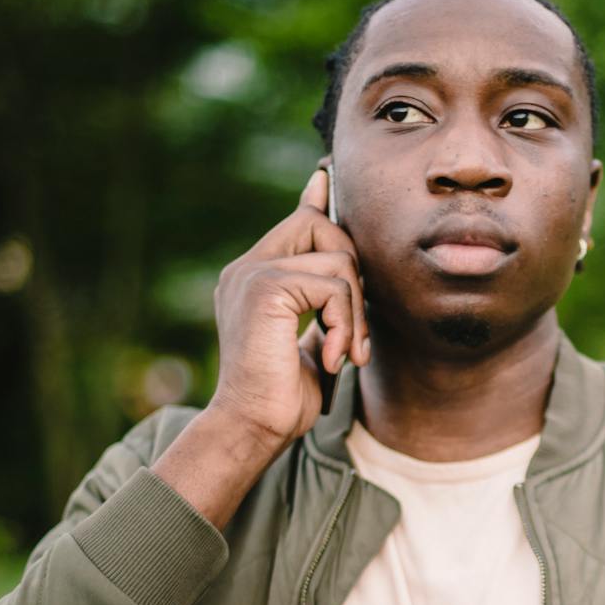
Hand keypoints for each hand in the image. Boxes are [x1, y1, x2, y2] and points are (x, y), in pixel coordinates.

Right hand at [209, 167, 371, 445]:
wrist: (254, 428)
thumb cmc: (283, 398)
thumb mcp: (312, 343)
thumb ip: (324, 308)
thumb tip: (344, 279)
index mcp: (254, 277)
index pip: (294, 222)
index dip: (318, 201)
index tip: (327, 177)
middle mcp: (247, 267)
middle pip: (321, 227)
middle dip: (355, 278)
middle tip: (356, 334)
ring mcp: (253, 273)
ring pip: (337, 260)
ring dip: (355, 314)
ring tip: (345, 354)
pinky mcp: (265, 287)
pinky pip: (333, 285)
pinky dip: (345, 324)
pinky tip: (334, 358)